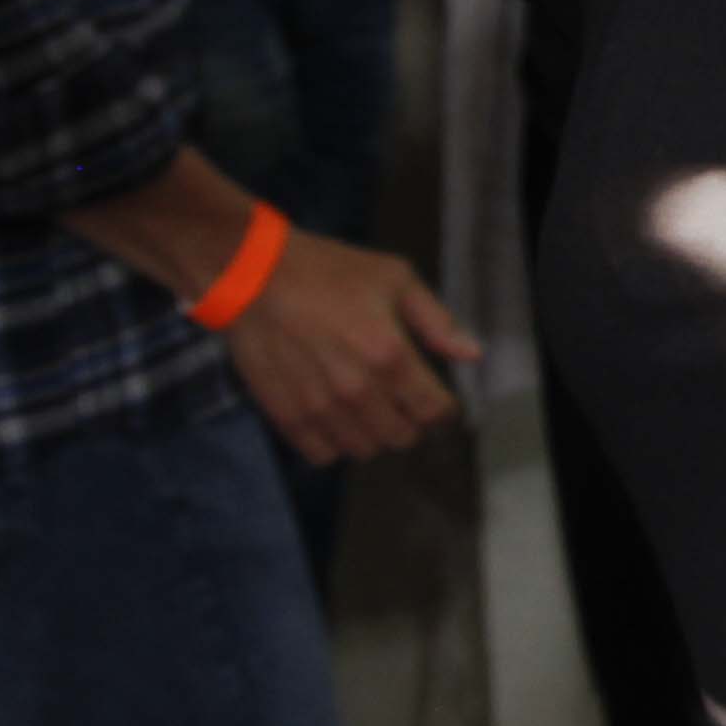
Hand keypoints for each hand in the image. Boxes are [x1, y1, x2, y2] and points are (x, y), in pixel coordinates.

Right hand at [218, 229, 482, 465]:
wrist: (254, 275)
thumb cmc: (328, 271)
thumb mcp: (395, 279)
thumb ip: (437, 322)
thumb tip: (472, 355)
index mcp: (390, 355)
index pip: (434, 411)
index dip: (443, 409)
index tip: (437, 399)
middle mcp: (357, 389)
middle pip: (402, 437)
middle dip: (410, 421)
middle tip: (401, 401)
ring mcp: (319, 407)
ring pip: (364, 450)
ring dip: (373, 434)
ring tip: (367, 407)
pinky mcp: (286, 415)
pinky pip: (322, 455)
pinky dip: (334, 443)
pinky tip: (335, 417)